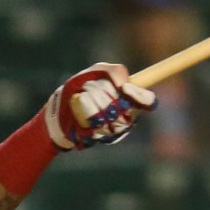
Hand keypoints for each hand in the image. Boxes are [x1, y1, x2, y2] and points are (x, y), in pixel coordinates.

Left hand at [40, 63, 155, 150]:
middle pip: (123, 103)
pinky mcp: (95, 138)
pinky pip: (92, 117)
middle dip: (103, 89)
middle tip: (91, 87)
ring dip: (91, 95)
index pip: (149, 101)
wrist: (60, 107)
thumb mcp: (99, 72)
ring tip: (83, 95)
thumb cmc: (83, 88)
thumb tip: (124, 83)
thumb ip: (115, 71)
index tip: (125, 87)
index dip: (140, 95)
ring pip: (108, 110)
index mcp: (131, 103)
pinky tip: (78, 105)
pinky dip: (83, 105)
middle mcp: (125, 120)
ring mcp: (111, 132)